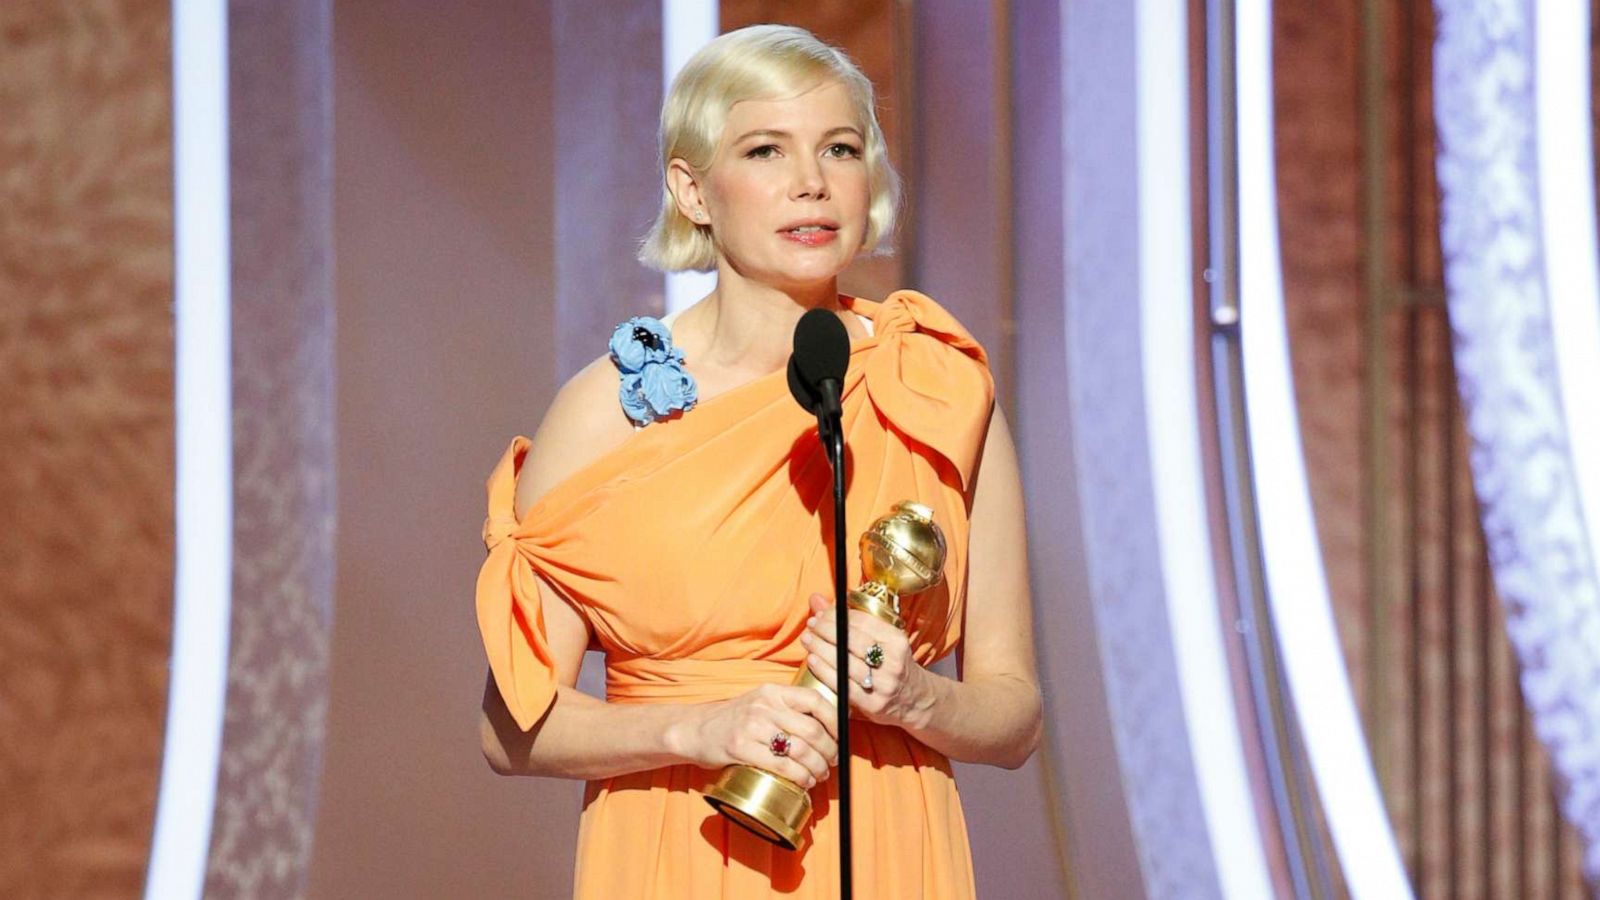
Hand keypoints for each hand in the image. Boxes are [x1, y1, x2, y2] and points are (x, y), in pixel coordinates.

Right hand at [678, 683, 838, 788]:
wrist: (694, 730)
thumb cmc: (734, 720)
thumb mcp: (760, 703)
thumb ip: (786, 708)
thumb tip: (825, 727)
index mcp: (773, 691)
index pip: (815, 701)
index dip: (834, 721)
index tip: (840, 738)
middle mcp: (764, 705)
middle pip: (812, 730)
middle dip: (829, 751)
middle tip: (832, 762)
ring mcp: (751, 726)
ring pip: (800, 750)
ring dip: (817, 767)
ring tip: (820, 775)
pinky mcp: (740, 748)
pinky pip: (781, 766)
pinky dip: (799, 777)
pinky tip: (804, 782)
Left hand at [801, 592, 928, 728]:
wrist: (913, 699)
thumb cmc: (890, 663)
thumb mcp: (880, 638)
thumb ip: (848, 619)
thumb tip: (815, 598)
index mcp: (897, 640)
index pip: (863, 621)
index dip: (838, 615)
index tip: (822, 613)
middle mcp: (892, 661)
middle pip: (852, 640)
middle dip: (826, 629)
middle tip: (811, 624)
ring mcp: (883, 684)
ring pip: (844, 661)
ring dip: (820, 647)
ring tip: (807, 638)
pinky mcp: (872, 703)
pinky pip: (842, 683)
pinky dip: (823, 669)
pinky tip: (812, 659)